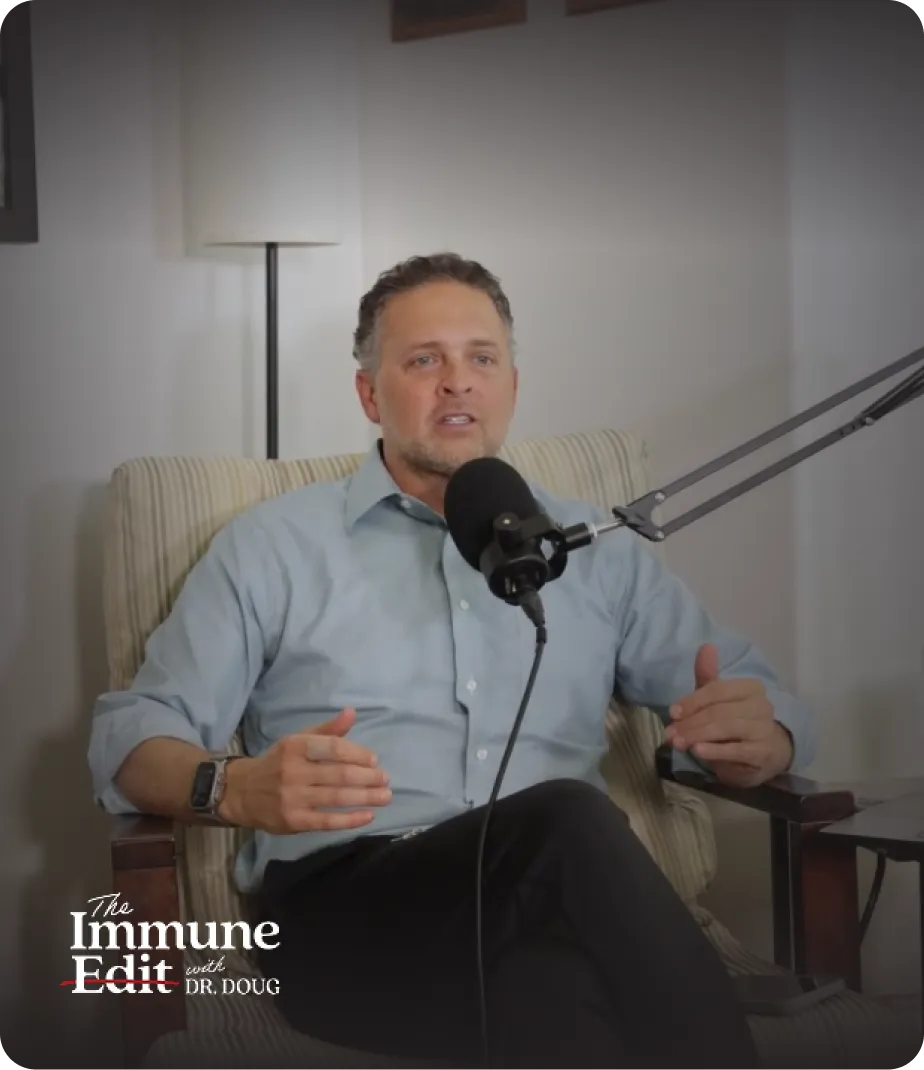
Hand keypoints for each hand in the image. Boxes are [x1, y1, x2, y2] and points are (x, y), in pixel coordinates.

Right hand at [217, 708, 391, 832]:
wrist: (242, 792)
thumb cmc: (278, 763)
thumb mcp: (298, 740)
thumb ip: (327, 730)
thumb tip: (352, 712)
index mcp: (295, 747)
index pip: (334, 748)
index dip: (358, 753)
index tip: (374, 760)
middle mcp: (293, 771)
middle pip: (339, 774)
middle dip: (368, 777)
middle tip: (386, 779)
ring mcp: (293, 798)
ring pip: (337, 797)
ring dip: (366, 797)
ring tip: (386, 796)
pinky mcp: (294, 821)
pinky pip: (327, 821)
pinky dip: (350, 820)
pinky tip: (368, 816)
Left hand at [663, 643, 792, 788]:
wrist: (768, 752)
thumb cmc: (738, 721)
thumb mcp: (720, 698)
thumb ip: (709, 675)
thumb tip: (706, 646)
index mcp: (750, 687)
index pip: (717, 690)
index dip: (692, 701)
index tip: (673, 713)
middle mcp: (761, 705)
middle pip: (719, 710)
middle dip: (690, 722)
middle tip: (670, 734)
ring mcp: (764, 729)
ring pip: (725, 728)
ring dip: (697, 735)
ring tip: (678, 743)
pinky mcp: (763, 752)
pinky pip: (736, 750)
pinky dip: (714, 751)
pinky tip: (698, 751)